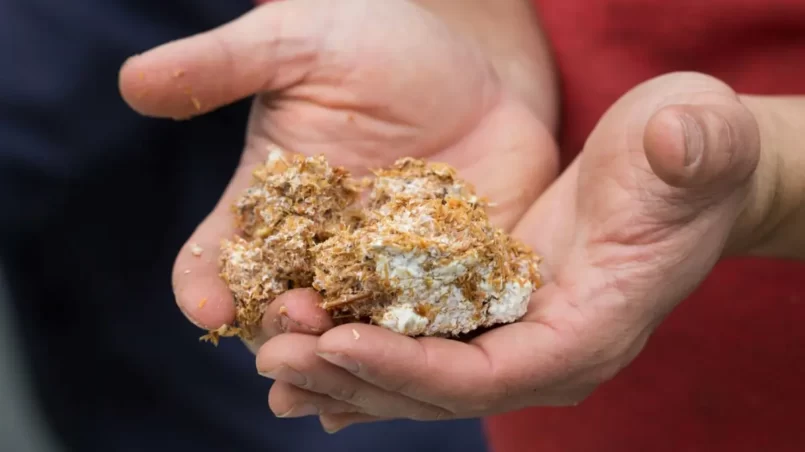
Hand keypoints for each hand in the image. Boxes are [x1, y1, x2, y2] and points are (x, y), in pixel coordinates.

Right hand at [118, 0, 556, 350]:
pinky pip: (429, 325)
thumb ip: (227, 65)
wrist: (472, 65)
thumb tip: (135, 81)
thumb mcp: (300, 44)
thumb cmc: (373, 43)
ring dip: (345, 357)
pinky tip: (423, 364)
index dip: (203, 283)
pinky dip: (421, 352)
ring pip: (353, 335)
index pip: (218, 256)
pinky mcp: (444, 281)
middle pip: (283, 311)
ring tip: (346, 362)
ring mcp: (381, 273)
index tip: (206, 303)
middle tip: (294, 327)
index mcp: (268, 205)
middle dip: (281, 330)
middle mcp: (318, 252)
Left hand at [255, 72, 767, 431]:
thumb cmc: (687, 157)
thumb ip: (692, 149)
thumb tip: (677, 140)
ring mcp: (516, 335)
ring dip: (344, 368)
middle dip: (356, 374)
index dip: (414, 368)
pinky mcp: (490, 309)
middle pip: (439, 389)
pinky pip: (421, 344)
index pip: (493, 376)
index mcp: (590, 330)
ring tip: (274, 355)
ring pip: (420, 374)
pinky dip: (365, 350)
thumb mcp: (696, 142)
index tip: (339, 340)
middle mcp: (547, 351)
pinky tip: (313, 349)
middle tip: (277, 352)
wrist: (676, 168)